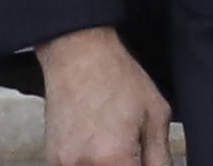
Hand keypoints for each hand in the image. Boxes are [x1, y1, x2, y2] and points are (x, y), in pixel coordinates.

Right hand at [35, 26, 172, 165]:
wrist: (79, 57)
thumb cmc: (119, 79)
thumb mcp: (156, 115)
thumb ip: (159, 157)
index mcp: (113, 159)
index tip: (146, 159)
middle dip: (127, 165)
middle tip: (134, 148)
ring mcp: (63, 164)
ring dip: (110, 164)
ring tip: (117, 142)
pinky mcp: (53, 158)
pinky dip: (92, 162)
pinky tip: (100, 143)